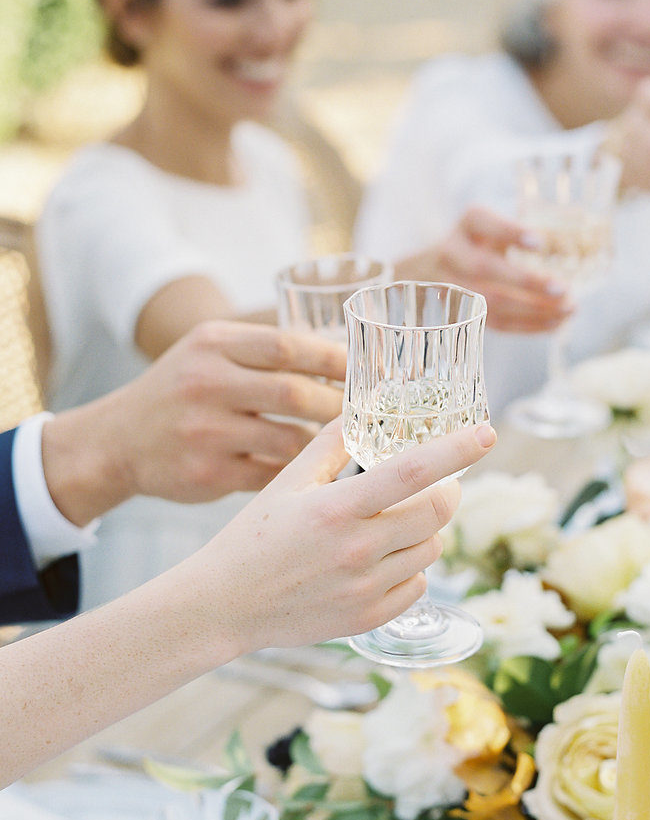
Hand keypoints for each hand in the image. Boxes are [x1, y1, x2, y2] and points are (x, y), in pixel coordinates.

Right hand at [42, 320, 349, 521]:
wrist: (116, 442)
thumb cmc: (181, 390)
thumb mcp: (208, 350)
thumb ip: (263, 348)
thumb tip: (343, 351)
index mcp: (212, 345)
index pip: (287, 345)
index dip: (333, 358)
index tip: (364, 370)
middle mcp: (206, 385)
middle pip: (294, 393)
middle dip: (336, 405)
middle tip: (363, 413)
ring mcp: (205, 433)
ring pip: (289, 439)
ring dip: (323, 444)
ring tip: (341, 441)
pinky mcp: (208, 474)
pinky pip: (273, 474)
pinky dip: (298, 473)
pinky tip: (311, 470)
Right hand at [197, 420, 497, 649]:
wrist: (223, 606)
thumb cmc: (253, 538)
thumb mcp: (286, 482)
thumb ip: (330, 444)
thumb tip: (364, 410)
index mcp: (337, 509)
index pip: (414, 472)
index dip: (457, 449)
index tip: (487, 433)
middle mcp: (357, 550)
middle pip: (439, 513)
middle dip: (446, 492)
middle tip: (431, 485)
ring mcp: (366, 589)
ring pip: (432, 549)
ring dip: (425, 530)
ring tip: (391, 524)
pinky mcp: (369, 618)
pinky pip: (419, 585)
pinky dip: (411, 568)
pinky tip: (380, 560)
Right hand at [397, 206, 573, 332]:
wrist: (423, 274)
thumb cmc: (475, 245)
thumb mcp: (490, 228)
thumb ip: (516, 233)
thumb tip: (562, 246)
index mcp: (465, 226)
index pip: (480, 221)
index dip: (509, 232)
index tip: (539, 243)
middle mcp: (450, 253)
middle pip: (484, 269)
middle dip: (526, 282)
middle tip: (563, 289)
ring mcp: (449, 286)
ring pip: (490, 303)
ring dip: (533, 310)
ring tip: (569, 310)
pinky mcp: (459, 314)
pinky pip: (495, 324)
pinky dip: (528, 326)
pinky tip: (556, 323)